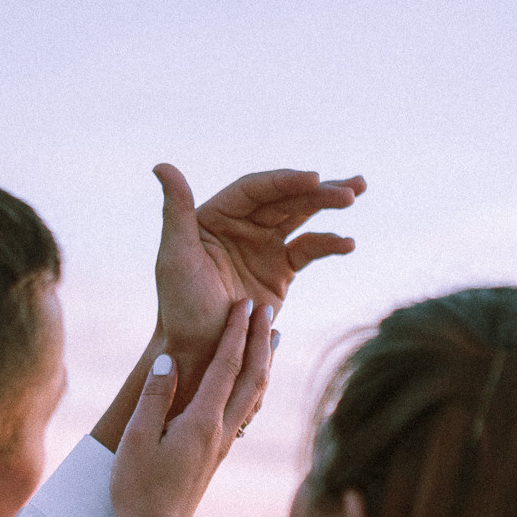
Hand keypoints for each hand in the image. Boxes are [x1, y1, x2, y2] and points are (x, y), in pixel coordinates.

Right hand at [111, 297, 274, 516]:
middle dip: (260, 341)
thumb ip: (154, 397)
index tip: (246, 305)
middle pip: (251, 378)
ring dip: (262, 363)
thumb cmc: (137, 490)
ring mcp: (221, 445)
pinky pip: (242, 411)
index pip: (226, 366)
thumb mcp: (136, 439)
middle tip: (267, 310)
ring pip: (252, 396)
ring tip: (271, 339)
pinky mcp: (215, 456)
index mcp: (202, 422)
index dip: (237, 333)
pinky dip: (251, 387)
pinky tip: (249, 384)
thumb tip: (169, 360)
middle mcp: (220, 431)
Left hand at [154, 163, 364, 404]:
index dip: (284, 182)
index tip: (313, 178)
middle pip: (284, 199)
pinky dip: (328, 243)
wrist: (200, 352)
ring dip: (328, 206)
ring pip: (300, 217)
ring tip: (355, 194)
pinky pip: (308, 250)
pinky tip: (347, 243)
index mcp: (215, 216)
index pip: (254, 190)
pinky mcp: (280, 271)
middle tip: (350, 191)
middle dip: (317, 192)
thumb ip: (176, 210)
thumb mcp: (175, 257)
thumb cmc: (180, 307)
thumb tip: (162, 165)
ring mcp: (263, 247)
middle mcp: (241, 226)